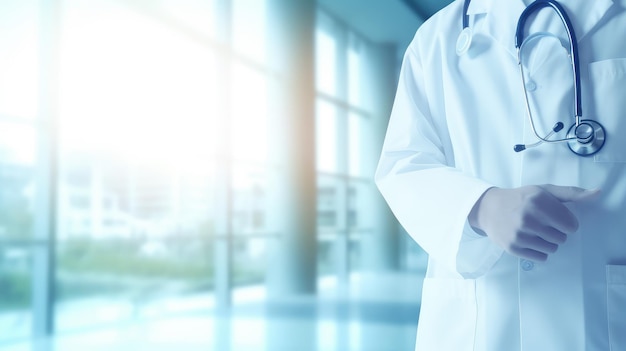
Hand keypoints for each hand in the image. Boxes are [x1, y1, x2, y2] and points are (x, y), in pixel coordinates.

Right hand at [468, 185, 598, 261]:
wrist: (489, 209)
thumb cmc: (521, 198)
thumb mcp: (544, 191)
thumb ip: (571, 193)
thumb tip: (597, 193)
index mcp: (539, 202)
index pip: (571, 225)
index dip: (566, 222)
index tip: (554, 217)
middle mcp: (528, 218)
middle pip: (562, 239)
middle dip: (555, 233)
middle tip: (542, 224)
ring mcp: (520, 234)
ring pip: (552, 249)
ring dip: (547, 243)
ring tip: (534, 232)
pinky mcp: (513, 247)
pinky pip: (541, 258)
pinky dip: (538, 251)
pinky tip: (529, 240)